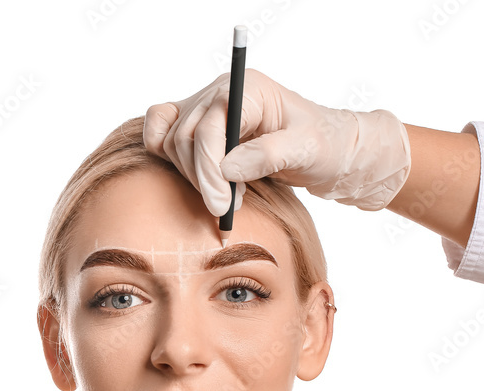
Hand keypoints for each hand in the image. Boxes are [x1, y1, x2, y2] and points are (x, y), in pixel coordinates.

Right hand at [143, 69, 411, 216]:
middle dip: (201, 178)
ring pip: (172, 142)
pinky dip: (168, 160)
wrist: (324, 150)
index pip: (209, 126)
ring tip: (228, 197)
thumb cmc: (323, 144)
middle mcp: (220, 93)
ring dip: (194, 177)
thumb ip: (269, 154)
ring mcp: (203, 109)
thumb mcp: (307, 149)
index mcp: (246, 88)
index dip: (209, 167)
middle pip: (185, 136)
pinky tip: (200, 181)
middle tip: (225, 209)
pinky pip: (158, 136)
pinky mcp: (195, 129)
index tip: (220, 204)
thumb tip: (226, 169)